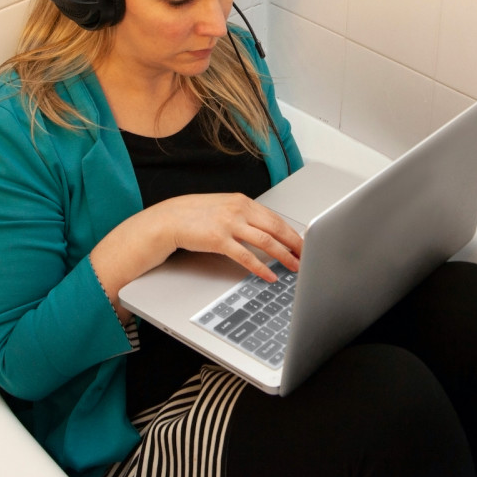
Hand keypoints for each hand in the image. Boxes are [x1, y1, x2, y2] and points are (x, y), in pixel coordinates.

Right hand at [152, 193, 302, 281]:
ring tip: (294, 267)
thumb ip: (245, 216)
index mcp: (243, 201)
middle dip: (295, 243)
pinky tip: (269, 275)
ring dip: (284, 256)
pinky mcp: (219, 240)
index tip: (303, 242)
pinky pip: (246, 256)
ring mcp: (229, 224)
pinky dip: (261, 267)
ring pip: (266, 241)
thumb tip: (266, 230)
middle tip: (306, 255)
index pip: (275, 217)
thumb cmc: (195, 215)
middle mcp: (239, 210)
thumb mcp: (224, 208)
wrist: (170, 219)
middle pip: (276, 228)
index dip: (292, 232)